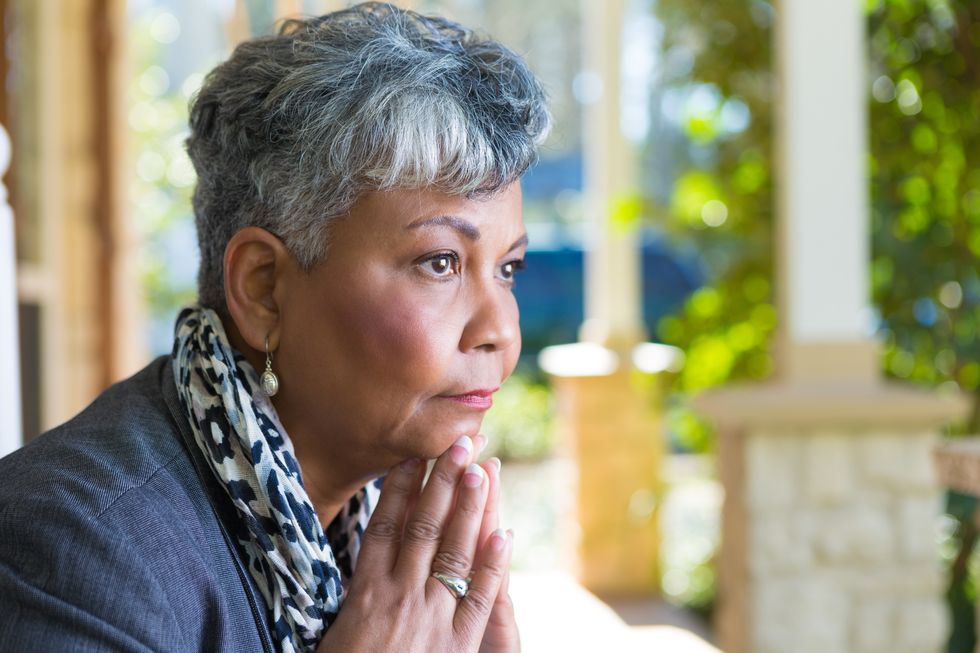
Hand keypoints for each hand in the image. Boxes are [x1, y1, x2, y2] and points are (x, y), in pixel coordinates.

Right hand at [316, 436, 513, 652]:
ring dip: (471, 508)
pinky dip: (493, 565)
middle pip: (424, 527)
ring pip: (454, 551)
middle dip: (444, 482)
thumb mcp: (337, 635)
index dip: (401, 489)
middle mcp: (400, 596)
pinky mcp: (458, 643)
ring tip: (483, 469)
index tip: (413, 456)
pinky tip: (505, 534)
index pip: (384, 527)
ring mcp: (432, 617)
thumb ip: (358, 598)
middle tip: (460, 442)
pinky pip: (480, 598)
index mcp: (364, 594)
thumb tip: (368, 561)